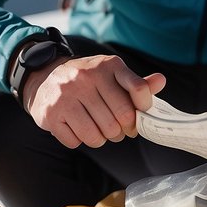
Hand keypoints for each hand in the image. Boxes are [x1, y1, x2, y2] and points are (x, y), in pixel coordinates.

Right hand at [23, 54, 165, 148]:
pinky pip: (77, 141)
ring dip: (100, 139)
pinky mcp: (51, 114)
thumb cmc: (86, 80)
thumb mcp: (111, 74)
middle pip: (120, 120)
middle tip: (116, 129)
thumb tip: (162, 81)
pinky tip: (76, 128)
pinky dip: (79, 140)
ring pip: (98, 135)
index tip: (137, 117)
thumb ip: (137, 83)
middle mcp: (86, 77)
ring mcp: (66, 96)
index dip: (143, 110)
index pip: (139, 90)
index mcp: (107, 65)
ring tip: (97, 130)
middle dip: (121, 131)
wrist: (44, 77)